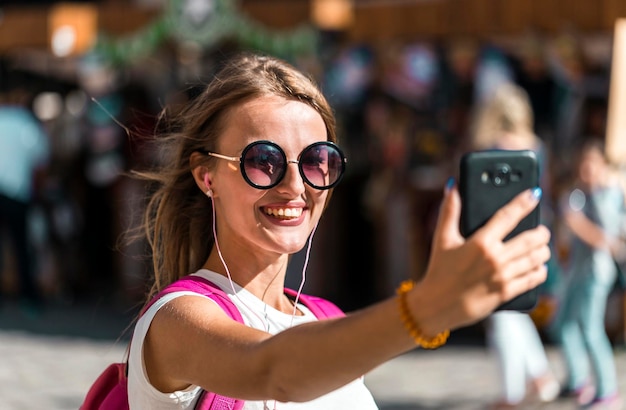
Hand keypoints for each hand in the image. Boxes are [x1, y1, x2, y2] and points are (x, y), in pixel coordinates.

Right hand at [410, 184, 550, 334]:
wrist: (437, 304)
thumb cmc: (439, 270)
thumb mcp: (442, 239)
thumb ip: (449, 211)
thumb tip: (453, 187)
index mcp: (480, 242)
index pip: (508, 216)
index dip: (524, 202)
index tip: (535, 194)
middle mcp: (495, 258)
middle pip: (531, 238)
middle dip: (541, 232)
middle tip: (542, 230)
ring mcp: (503, 276)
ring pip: (536, 259)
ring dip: (544, 251)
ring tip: (543, 247)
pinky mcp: (506, 292)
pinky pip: (533, 279)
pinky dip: (540, 272)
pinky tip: (540, 268)